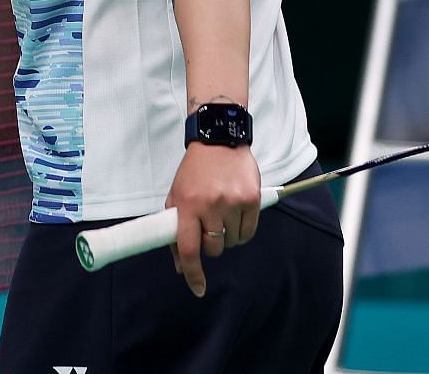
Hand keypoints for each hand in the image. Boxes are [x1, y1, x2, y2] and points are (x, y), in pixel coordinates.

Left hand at [164, 142, 261, 297]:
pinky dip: (242, 231)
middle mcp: (210, 205)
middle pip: (214, 248)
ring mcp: (233, 202)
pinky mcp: (252, 199)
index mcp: (187, 205)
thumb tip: (181, 265)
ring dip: (227, 236)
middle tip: (209, 226)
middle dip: (211, 244)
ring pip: (232, 242)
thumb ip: (176, 230)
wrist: (218, 140)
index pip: (189, 248)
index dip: (192, 272)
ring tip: (222, 213)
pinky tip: (236, 214)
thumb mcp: (176, 196)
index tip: (197, 288)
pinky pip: (248, 232)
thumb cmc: (194, 172)